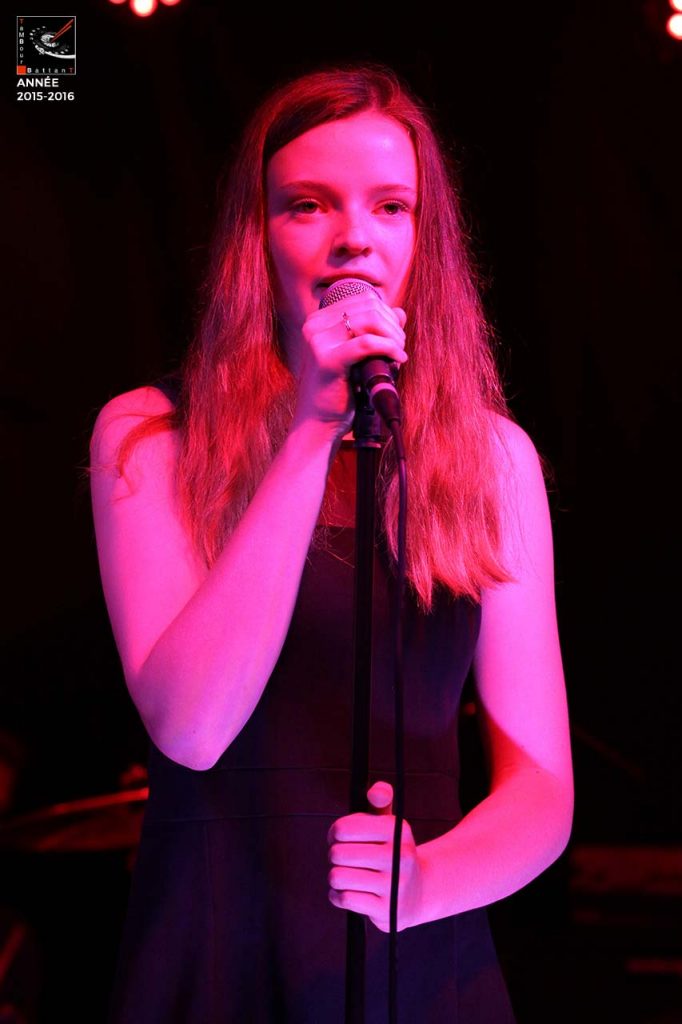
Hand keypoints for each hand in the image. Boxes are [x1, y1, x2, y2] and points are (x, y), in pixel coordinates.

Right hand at [293, 292, 406, 436]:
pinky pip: (367, 343)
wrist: (318, 424)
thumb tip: (400, 312)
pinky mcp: (328, 360)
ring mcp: (318, 342)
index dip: (388, 314)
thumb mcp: (359, 357)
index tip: (397, 336)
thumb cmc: (339, 392)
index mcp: (319, 321)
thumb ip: (377, 331)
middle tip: (400, 347)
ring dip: (393, 336)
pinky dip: (389, 348)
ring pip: (370, 320)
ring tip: (399, 354)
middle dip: (393, 325)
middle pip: (369, 306)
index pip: (364, 299)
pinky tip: (399, 359)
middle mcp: (315, 326)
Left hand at [327, 780, 423, 932]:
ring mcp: (394, 885)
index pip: (343, 828)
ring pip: (338, 877)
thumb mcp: (390, 825)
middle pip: (337, 853)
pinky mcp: (386, 910)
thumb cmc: (393, 852)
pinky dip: (337, 895)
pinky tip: (348, 892)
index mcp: (397, 830)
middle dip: (334, 856)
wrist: (418, 893)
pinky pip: (344, 899)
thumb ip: (380, 801)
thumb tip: (377, 790)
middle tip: (343, 859)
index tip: (339, 837)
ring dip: (336, 877)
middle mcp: (399, 856)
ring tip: (346, 875)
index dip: (334, 833)